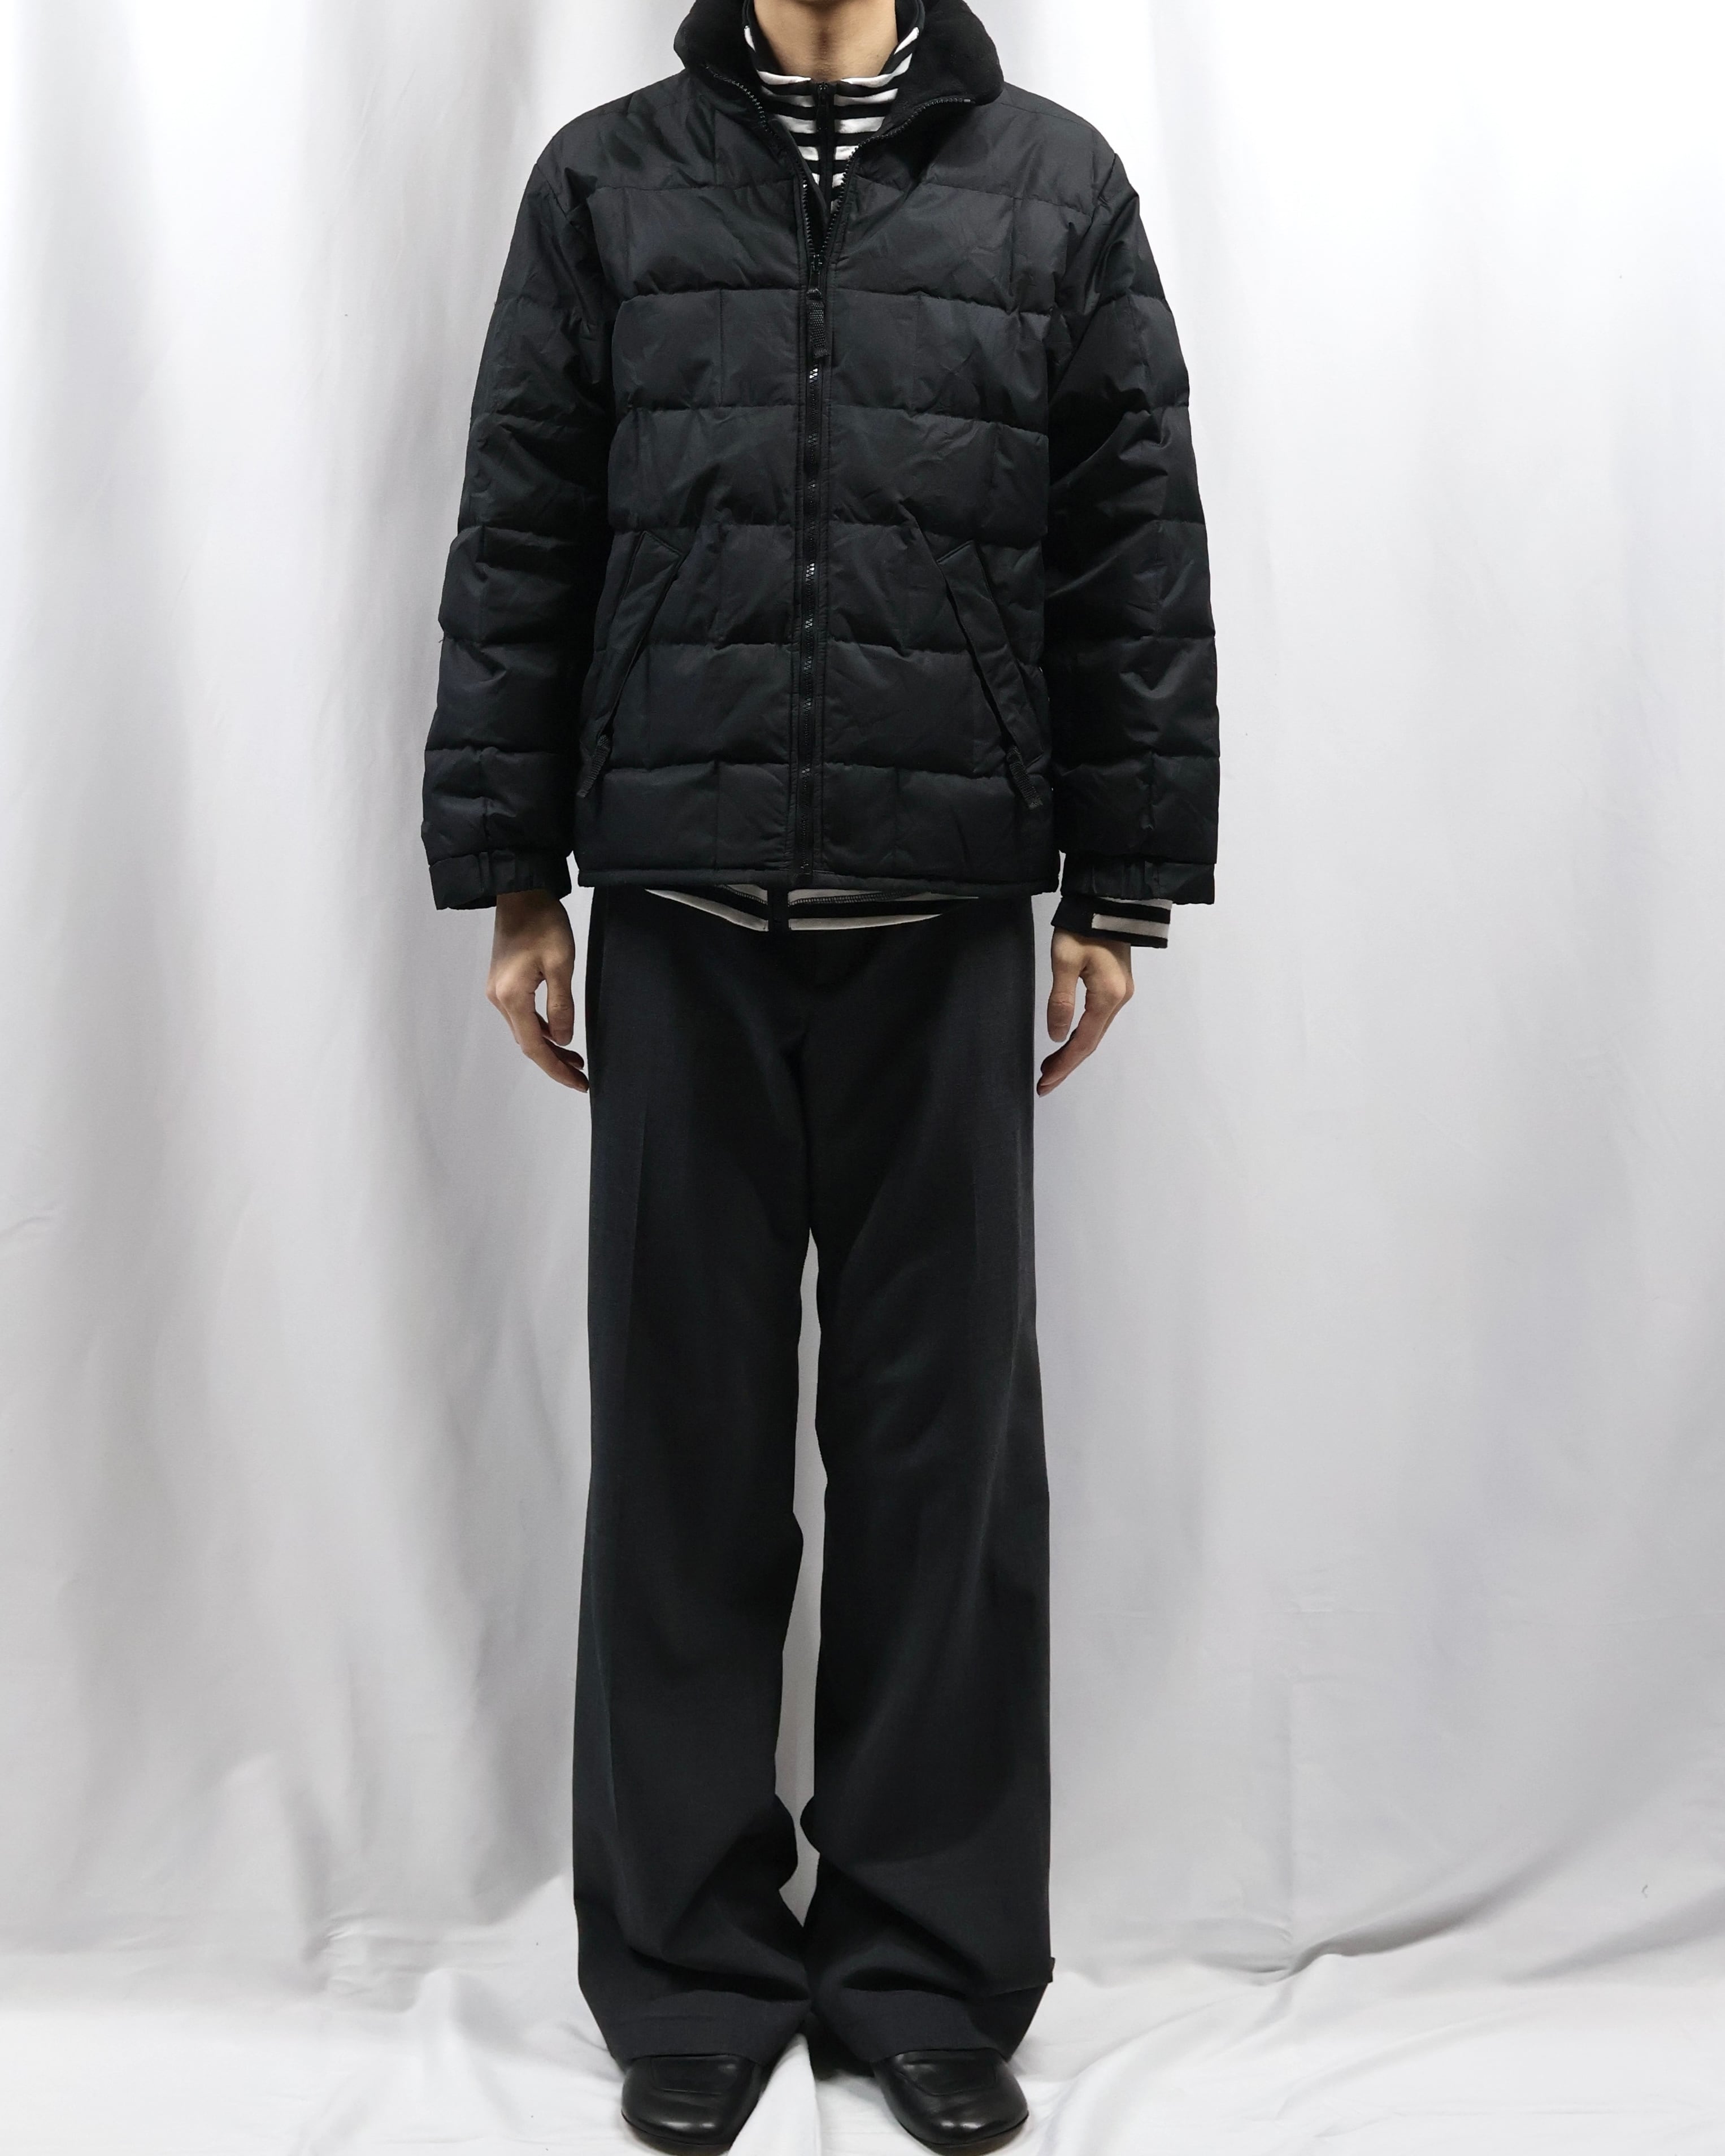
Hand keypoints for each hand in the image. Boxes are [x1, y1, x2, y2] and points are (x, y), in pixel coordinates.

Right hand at [487, 891, 585, 1091]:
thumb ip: (562, 1005)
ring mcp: (498, 991)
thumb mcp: (560, 964)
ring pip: (525, 1030)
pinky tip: (559, 1032)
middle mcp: (499, 999)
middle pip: (528, 1043)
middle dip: (554, 1062)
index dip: (556, 1069)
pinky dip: (542, 1028)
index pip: (534, 1047)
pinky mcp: (503, 982)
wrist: (520, 893)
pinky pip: (522, 1015)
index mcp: (511, 997)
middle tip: (581, 1077)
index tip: (578, 1083)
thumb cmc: (543, 923)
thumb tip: (564, 1039)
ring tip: (576, 1059)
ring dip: (549, 1046)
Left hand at [1039, 929, 1132, 1093]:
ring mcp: (1120, 994)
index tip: (1045, 1082)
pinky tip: (1067, 1042)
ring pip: (1095, 1033)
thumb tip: (1056, 1036)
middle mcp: (1119, 1000)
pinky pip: (1097, 1021)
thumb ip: (1061, 1000)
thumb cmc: (1082, 927)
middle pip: (1091, 1042)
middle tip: (1044, 1084)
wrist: (1106, 901)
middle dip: (1068, 1064)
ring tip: (1050, 1069)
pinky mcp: (1116, 987)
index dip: (1064, 1064)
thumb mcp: (1064, 961)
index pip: (1084, 1041)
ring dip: (1073, 1052)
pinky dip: (1081, 1036)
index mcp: (1107, 996)